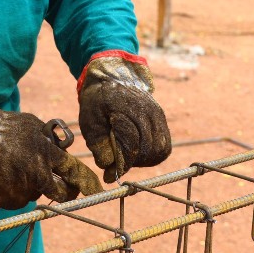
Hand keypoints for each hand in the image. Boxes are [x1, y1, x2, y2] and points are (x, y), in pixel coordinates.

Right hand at [0, 101, 102, 209]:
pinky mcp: (7, 198)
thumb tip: (63, 148)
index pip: (76, 173)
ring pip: (37, 195)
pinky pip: (18, 201)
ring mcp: (22, 188)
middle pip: (62, 194)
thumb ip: (52, 142)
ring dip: (34, 187)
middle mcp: (38, 174)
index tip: (97, 191)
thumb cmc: (8, 127)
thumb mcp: (36, 127)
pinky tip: (8, 178)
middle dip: (65, 192)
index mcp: (49, 154)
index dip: (88, 184)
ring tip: (19, 170)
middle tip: (60, 186)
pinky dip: (16, 193)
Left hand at [78, 51, 171, 182]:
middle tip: (117, 166)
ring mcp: (157, 114)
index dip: (120, 165)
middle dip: (132, 164)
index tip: (109, 176)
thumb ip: (98, 142)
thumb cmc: (98, 99)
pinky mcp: (161, 118)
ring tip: (128, 159)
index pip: (131, 146)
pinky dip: (153, 153)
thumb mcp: (89, 119)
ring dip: (144, 160)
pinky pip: (164, 144)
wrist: (112, 76)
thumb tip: (108, 165)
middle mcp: (148, 112)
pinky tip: (138, 152)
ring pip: (160, 149)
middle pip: (148, 150)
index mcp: (128, 110)